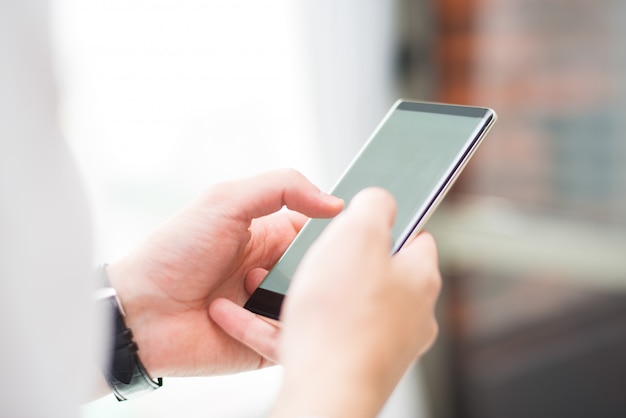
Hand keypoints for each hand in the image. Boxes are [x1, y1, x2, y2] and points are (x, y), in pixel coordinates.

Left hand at [106, 169, 342, 377]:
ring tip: (255, 288)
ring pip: (315, 308)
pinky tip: (233, 313)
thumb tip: (335, 203)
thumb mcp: (225, 201)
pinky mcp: (266, 345)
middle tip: (294, 265)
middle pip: (324, 272)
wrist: (139, 313)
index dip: (336, 231)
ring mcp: (271, 310)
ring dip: (293, 299)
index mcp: (271, 238)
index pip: (321, 232)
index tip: (348, 230)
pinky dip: (270, 328)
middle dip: (321, 269)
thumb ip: (281, 187)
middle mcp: (276, 273)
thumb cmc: (174, 253)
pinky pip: (293, 340)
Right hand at [273, 188, 440, 416]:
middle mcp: (408, 314)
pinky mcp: (350, 365)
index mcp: (419, 277)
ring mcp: (381, 343)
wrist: (326, 392)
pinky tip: (246, 320)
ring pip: (339, 306)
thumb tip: (380, 199)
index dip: (384, 222)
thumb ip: (373, 205)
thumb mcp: (358, 233)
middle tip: (308, 254)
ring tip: (266, 286)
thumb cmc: (343, 316)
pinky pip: (314, 337)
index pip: (414, 236)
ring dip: (302, 294)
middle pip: (373, 272)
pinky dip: (281, 326)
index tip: (356, 219)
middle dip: (336, 260)